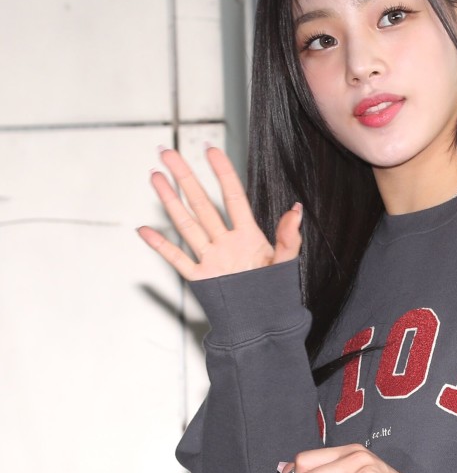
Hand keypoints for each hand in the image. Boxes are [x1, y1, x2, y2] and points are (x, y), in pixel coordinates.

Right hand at [137, 146, 301, 279]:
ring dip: (170, 201)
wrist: (264, 322)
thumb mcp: (286, 262)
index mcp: (248, 235)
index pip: (232, 196)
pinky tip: (145, 230)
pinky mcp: (201, 278)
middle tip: (168, 153)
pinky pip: (177, 258)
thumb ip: (288, 237)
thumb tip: (296, 210)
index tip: (210, 150)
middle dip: (184, 177)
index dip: (222, 173)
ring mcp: (211, 258)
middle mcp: (226, 242)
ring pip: (186, 224)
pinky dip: (161, 245)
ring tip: (156, 177)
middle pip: (201, 203)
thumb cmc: (277, 292)